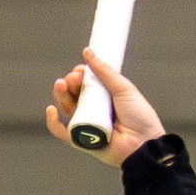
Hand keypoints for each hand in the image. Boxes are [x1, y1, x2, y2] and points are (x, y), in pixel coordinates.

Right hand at [46, 49, 165, 166]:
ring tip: (61, 85)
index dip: (79, 75)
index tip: (80, 70)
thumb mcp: (123, 89)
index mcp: (104, 97)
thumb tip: (88, 52)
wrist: (144, 143)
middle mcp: (93, 110)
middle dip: (69, 82)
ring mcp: (86, 125)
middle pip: (73, 93)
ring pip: (65, 107)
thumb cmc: (139, 117)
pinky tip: (51, 109)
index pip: (84, 83)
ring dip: (60, 95)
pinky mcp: (80, 140)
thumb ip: (105, 71)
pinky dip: (52, 122)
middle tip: (74, 78)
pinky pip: (61, 132)